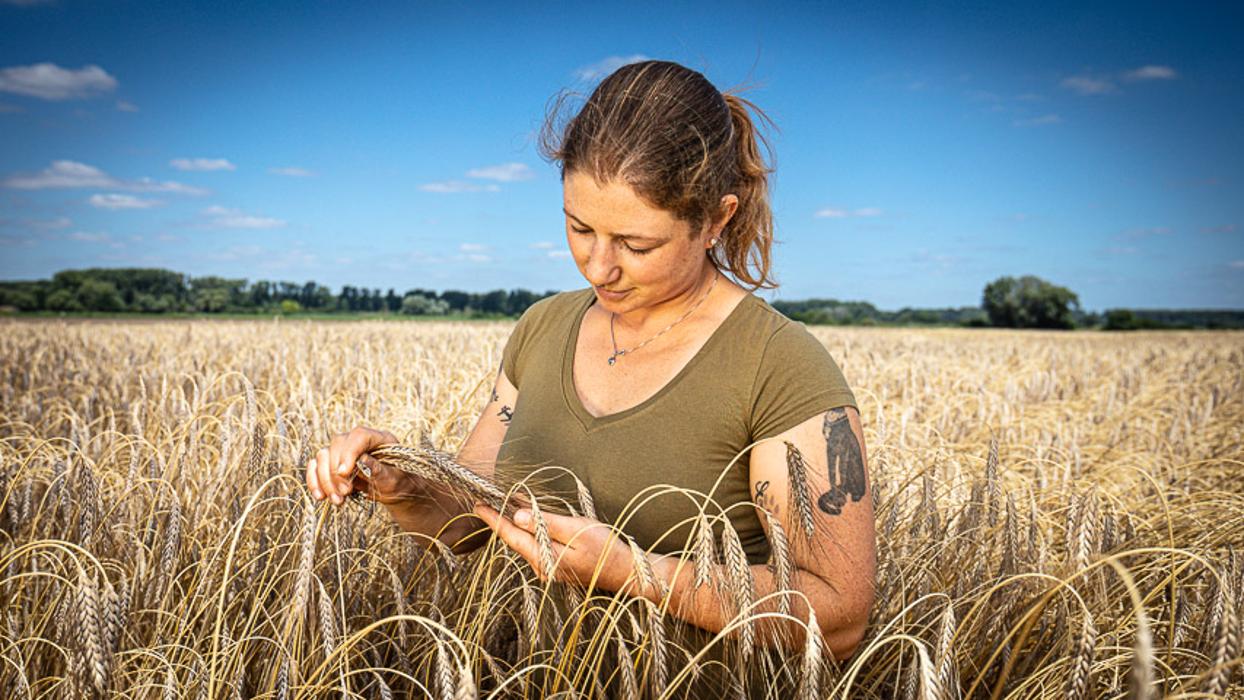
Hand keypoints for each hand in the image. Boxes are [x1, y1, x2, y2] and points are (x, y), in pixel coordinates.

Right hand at [305, 426, 418, 505]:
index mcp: (379, 438)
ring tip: (338, 500)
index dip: (349, 452)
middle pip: (337, 445)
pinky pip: (315, 468)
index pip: (359, 436)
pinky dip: (314, 481)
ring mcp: (344, 451)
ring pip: (323, 456)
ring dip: (326, 480)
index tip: (345, 472)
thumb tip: (361, 460)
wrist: (394, 492)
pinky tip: (320, 496)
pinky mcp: (332, 463)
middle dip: (337, 472)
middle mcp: (359, 441)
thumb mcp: (394, 479)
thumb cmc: (398, 483)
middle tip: (345, 492)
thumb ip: (378, 469)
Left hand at [473, 504, 649, 594]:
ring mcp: (550, 569)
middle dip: (502, 520)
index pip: (511, 536)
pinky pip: (538, 546)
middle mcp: (543, 567)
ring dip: (517, 524)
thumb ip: (546, 523)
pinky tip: (531, 520)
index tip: (478, 506)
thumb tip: (518, 516)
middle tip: (487, 501)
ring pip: (527, 543)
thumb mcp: (576, 530)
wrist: (627, 572)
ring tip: (506, 505)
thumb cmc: (606, 549)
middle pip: (516, 540)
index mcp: (544, 559)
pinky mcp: (559, 566)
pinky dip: (531, 531)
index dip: (494, 520)